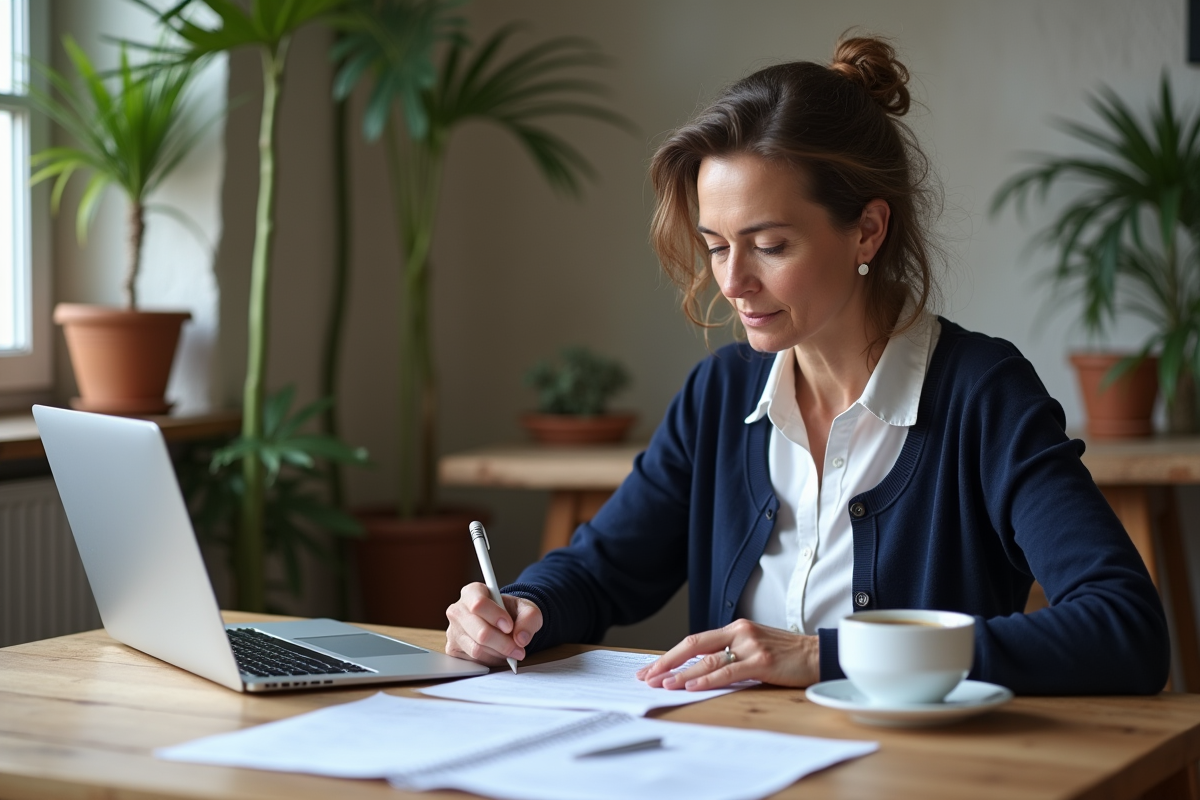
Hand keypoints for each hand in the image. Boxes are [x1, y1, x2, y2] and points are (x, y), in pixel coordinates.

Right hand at [445, 583, 542, 666]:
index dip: (496, 617)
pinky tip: (499, 653)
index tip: (510, 626)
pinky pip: (473, 660)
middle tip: (519, 648)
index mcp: (472, 592)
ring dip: (499, 653)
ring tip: (512, 650)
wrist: (505, 623)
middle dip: (503, 643)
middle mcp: (458, 610)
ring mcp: (453, 631)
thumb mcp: (527, 609)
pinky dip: (491, 660)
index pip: (479, 604)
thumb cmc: (512, 612)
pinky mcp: (453, 649)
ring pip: (477, 649)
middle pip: (479, 632)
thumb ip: (529, 618)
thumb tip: (521, 638)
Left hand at [635, 619, 819, 690]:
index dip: (671, 655)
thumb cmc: (786, 655)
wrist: (819, 654)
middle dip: (667, 662)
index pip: (694, 640)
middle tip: (647, 676)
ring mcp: (750, 645)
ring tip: (662, 683)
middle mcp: (739, 632)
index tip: (653, 668)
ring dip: (681, 673)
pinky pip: (728, 671)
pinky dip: (707, 679)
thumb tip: (699, 670)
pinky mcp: (761, 661)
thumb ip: (730, 654)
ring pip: (707, 660)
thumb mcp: (754, 647)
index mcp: (735, 629)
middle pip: (693, 646)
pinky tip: (691, 685)